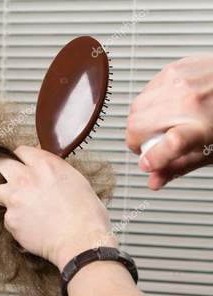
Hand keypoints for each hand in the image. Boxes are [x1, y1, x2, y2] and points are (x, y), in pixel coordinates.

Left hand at [0, 146, 115, 270]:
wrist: (81, 242)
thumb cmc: (86, 216)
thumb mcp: (76, 180)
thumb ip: (55, 170)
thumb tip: (45, 167)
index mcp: (45, 165)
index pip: (20, 150)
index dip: (20, 157)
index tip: (19, 163)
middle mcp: (25, 178)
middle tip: (1, 174)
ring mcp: (15, 199)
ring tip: (9, 200)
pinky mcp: (10, 219)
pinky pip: (6, 216)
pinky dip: (14, 220)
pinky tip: (28, 224)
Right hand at [126, 55, 212, 189]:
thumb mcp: (211, 149)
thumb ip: (179, 166)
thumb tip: (154, 180)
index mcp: (203, 126)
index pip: (172, 144)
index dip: (153, 158)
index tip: (147, 164)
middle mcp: (190, 101)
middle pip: (139, 126)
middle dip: (137, 141)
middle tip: (151, 144)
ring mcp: (178, 83)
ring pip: (135, 110)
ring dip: (139, 123)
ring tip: (158, 125)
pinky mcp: (171, 70)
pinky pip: (144, 93)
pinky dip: (148, 106)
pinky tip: (165, 108)